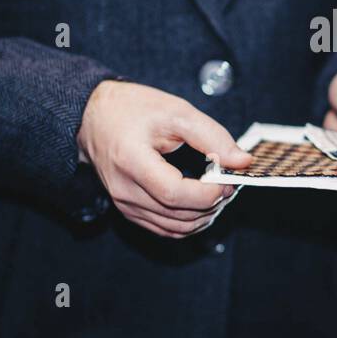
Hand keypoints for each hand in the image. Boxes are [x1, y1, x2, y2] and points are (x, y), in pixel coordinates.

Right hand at [77, 80, 250, 237]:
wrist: (94, 116)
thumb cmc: (132, 109)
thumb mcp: (176, 111)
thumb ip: (212, 136)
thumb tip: (242, 162)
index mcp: (131, 161)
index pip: (174, 194)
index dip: (207, 193)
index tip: (228, 180)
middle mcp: (124, 190)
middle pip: (177, 215)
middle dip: (212, 203)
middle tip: (230, 182)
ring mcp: (124, 204)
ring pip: (175, 227)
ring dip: (204, 215)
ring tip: (219, 191)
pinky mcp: (128, 210)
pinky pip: (165, 228)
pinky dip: (189, 221)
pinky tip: (202, 202)